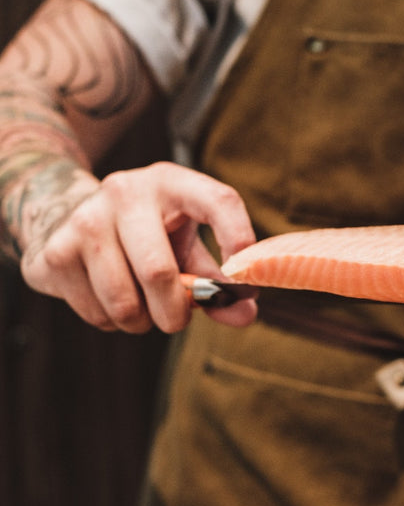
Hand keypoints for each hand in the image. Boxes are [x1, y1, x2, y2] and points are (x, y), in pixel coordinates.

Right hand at [20, 161, 257, 332]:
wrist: (72, 218)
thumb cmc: (149, 236)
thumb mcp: (186, 247)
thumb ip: (216, 282)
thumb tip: (245, 313)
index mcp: (172, 183)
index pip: (219, 201)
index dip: (238, 238)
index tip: (242, 280)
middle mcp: (127, 192)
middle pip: (158, 272)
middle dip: (175, 313)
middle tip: (178, 320)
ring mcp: (86, 219)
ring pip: (124, 302)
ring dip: (142, 322)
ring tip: (144, 309)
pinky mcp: (57, 251)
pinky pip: (98, 312)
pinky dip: (113, 322)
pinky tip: (112, 300)